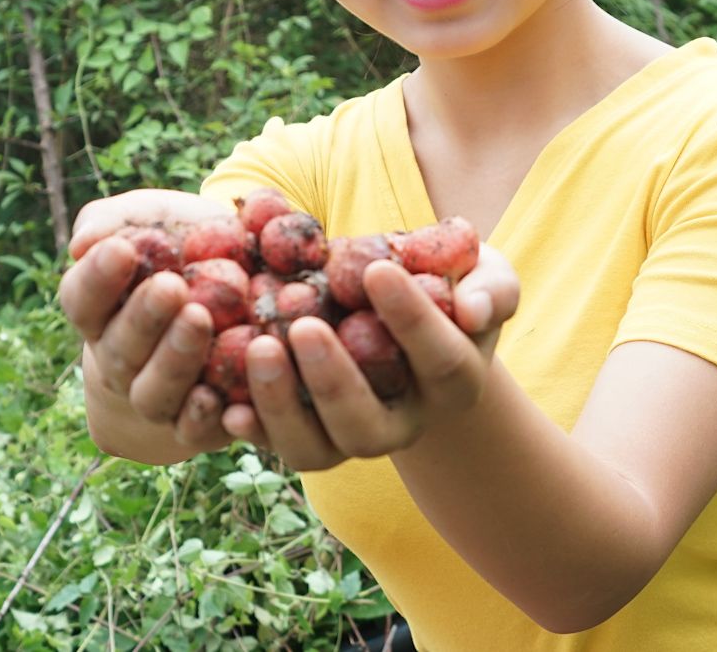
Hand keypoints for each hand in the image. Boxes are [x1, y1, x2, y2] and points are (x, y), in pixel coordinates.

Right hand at [58, 189, 235, 460]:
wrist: (244, 281)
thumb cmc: (184, 243)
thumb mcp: (152, 218)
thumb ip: (114, 221)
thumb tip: (84, 246)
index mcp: (99, 312)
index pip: (81, 299)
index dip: (97, 278)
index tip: (122, 249)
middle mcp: (119, 361)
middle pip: (119, 350)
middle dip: (144, 318)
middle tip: (171, 286)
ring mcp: (157, 396)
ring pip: (152, 394)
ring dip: (174, 361)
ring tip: (201, 319)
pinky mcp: (197, 425)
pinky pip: (194, 431)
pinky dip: (204, 417)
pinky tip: (219, 394)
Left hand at [221, 242, 520, 469]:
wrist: (400, 322)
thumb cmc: (446, 289)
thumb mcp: (483, 277)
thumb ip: (492, 287)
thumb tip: (475, 308)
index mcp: (454, 383)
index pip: (439, 359)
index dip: (411, 318)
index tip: (376, 269)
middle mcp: (403, 424)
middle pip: (368, 424)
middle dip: (333, 378)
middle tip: (302, 325)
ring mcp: (348, 438)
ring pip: (315, 449)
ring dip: (281, 404)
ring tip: (258, 346)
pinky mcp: (302, 436)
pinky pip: (273, 445)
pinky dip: (249, 427)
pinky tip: (223, 401)